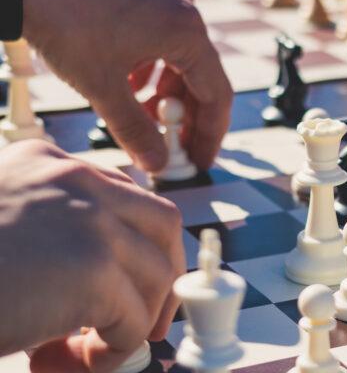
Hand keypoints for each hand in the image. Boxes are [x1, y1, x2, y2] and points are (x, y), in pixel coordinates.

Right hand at [0, 140, 183, 371]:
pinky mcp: (92, 269)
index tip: (132, 283)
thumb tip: (103, 283)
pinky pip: (133, 320)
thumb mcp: (1, 229)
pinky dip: (116, 349)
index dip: (139, 245)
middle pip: (162, 224)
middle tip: (147, 321)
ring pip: (154, 276)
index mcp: (47, 161)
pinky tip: (71, 361)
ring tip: (88, 353)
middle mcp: (75, 179)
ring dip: (135, 322)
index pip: (126, 195)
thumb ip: (46, 232)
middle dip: (163, 276)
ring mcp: (89, 220)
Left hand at [13, 0, 232, 171]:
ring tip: (142, 118)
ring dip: (166, 93)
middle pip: (201, 75)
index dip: (209, 134)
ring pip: (180, 57)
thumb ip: (134, 130)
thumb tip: (158, 164)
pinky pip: (162, 38)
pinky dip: (152, 67)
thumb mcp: (101, 86)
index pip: (216, 94)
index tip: (198, 161)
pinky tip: (125, 81)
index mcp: (186, 32)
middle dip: (185, 116)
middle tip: (170, 148)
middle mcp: (184, 10)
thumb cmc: (66, 22)